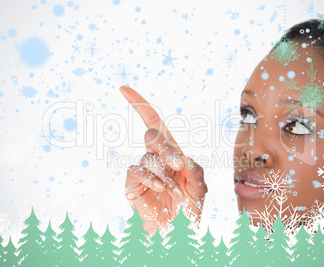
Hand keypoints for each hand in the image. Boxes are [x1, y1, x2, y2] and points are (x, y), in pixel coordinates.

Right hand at [119, 86, 207, 234]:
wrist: (176, 233)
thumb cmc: (189, 210)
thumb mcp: (200, 188)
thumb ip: (195, 171)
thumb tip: (183, 159)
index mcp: (172, 153)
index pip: (154, 122)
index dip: (139, 104)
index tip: (123, 89)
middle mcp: (156, 157)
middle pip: (153, 135)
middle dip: (166, 148)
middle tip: (179, 165)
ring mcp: (143, 169)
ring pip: (149, 158)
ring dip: (166, 176)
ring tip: (177, 194)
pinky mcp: (132, 183)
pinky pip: (138, 171)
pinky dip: (152, 179)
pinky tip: (161, 190)